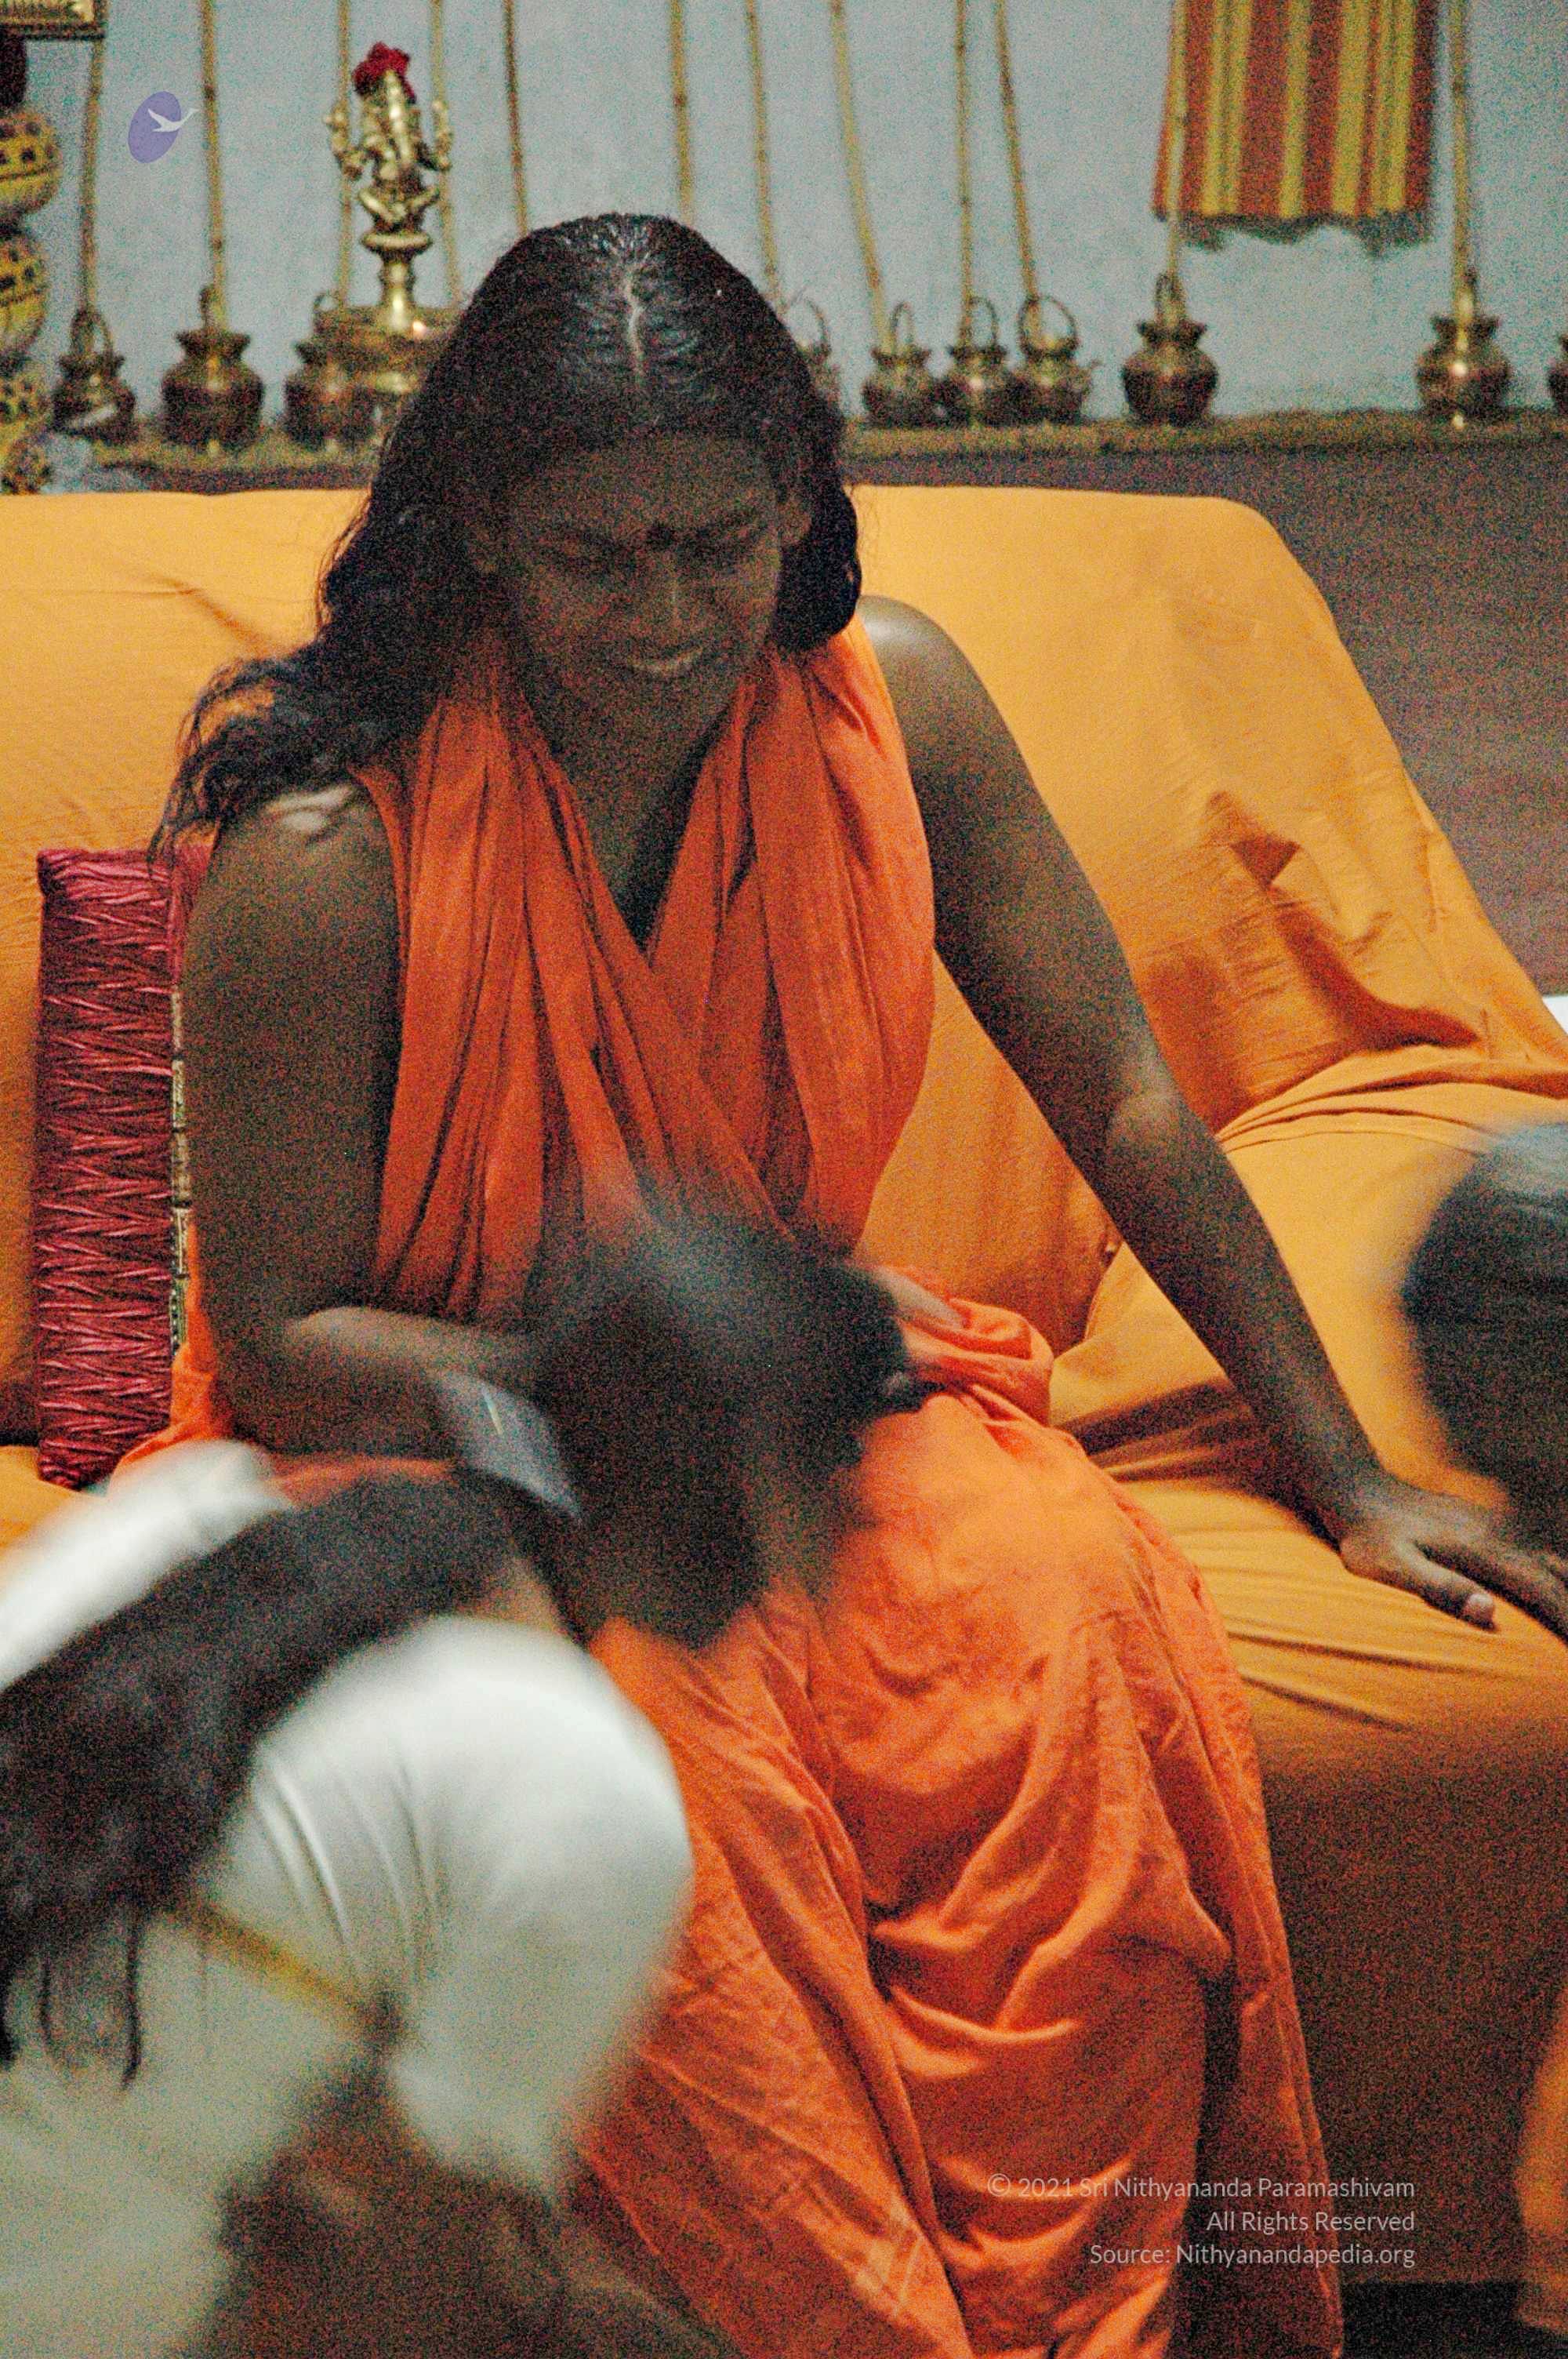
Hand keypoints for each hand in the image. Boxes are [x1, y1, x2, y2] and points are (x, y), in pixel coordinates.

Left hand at [1333, 1475, 1567, 1642]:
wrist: (1356, 1488)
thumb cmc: (1367, 1536)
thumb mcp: (1393, 1566)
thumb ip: (1440, 1588)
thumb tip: (1488, 1611)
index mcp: (1481, 1548)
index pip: (1541, 1588)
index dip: (1567, 1617)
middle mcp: (1496, 1533)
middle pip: (1555, 1574)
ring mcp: (1492, 1525)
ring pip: (1549, 1560)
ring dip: (1566, 1590)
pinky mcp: (1484, 1523)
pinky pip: (1533, 1552)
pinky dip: (1553, 1576)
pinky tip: (1553, 1589)